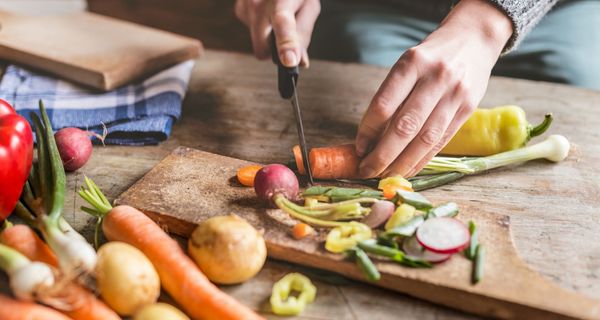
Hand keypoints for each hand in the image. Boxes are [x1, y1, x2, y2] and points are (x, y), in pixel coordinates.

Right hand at [235, 0, 320, 66]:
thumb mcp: (309, 6)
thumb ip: (303, 34)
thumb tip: (299, 62)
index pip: (283, 23)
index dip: (286, 43)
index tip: (289, 61)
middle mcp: (259, 2)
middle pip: (263, 49)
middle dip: (274, 49)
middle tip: (287, 34)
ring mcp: (246, 6)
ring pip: (257, 43)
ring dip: (268, 35)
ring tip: (277, 14)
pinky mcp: (239, 9)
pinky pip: (252, 32)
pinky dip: (261, 27)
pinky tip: (267, 12)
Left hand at [355, 0, 512, 177]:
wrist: (474, 39)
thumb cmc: (431, 56)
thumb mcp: (408, 64)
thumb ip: (393, 96)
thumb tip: (370, 139)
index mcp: (412, 63)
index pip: (384, 105)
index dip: (368, 131)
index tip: (358, 148)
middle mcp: (435, 77)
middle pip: (404, 126)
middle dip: (382, 155)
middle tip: (366, 170)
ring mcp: (455, 94)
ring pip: (425, 139)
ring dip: (402, 163)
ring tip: (385, 176)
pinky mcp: (468, 108)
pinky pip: (441, 141)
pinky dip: (422, 160)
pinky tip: (408, 170)